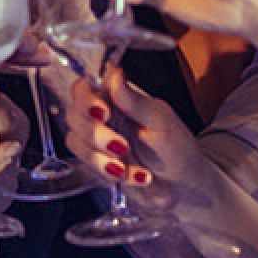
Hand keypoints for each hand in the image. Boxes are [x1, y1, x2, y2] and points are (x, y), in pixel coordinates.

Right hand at [63, 67, 209, 193]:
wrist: (184, 184)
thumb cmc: (177, 147)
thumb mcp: (160, 121)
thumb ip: (134, 100)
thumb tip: (115, 73)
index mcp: (117, 98)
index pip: (84, 88)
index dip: (85, 99)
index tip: (103, 113)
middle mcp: (102, 116)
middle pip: (73, 115)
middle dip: (95, 134)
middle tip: (122, 146)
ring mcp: (97, 141)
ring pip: (75, 142)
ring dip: (100, 158)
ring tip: (128, 167)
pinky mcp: (97, 163)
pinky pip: (88, 166)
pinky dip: (111, 173)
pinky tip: (137, 176)